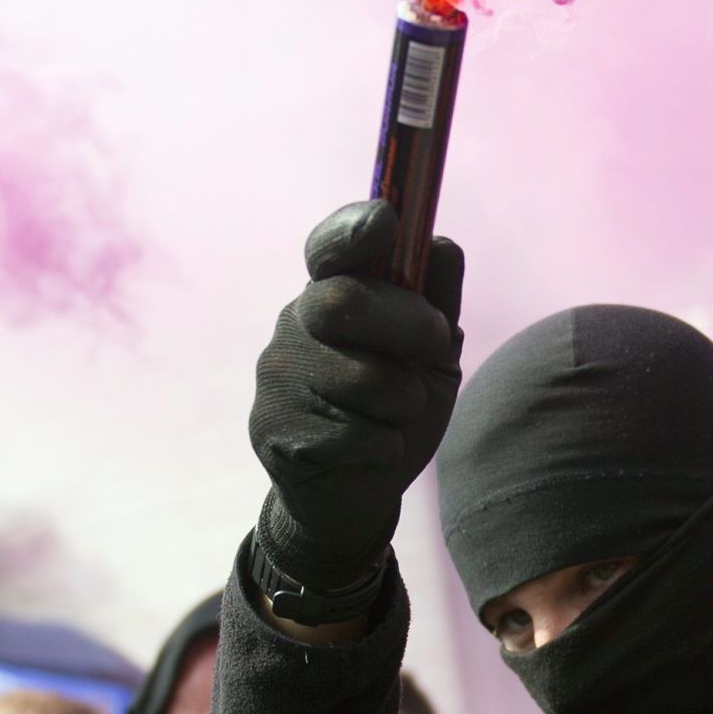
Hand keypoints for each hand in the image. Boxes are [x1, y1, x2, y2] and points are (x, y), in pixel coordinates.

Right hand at [247, 200, 466, 620]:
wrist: (357, 494)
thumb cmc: (396, 409)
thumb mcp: (430, 355)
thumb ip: (437, 300)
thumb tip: (440, 244)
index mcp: (330, 292)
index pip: (329, 248)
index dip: (352, 229)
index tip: (387, 220)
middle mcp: (294, 323)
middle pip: (343, 302)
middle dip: (406, 324)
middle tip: (435, 347)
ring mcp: (276, 376)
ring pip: (361, 378)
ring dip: (403, 405)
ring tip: (395, 418)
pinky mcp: (272, 429)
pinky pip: (353, 433)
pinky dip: (385, 446)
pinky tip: (371, 451)